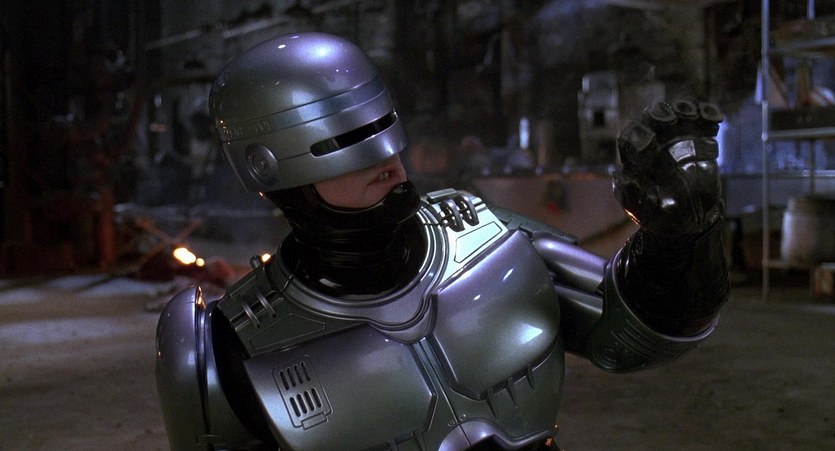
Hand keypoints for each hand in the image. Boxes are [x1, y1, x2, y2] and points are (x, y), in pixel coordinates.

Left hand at [613, 99, 723, 237]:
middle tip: (669, 121)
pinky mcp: (697, 140)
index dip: (636, 136)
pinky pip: (700, 120)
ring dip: (684, 110)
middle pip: (650, 118)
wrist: (690, 221)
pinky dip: (707, 115)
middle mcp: (653, 144)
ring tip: (693, 116)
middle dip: (658, 115)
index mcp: (635, 159)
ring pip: (675, 114)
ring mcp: (675, 139)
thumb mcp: (644, 212)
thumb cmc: (660, 216)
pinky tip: (716, 121)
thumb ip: (633, 196)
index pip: (630, 138)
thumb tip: (623, 177)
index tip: (648, 144)